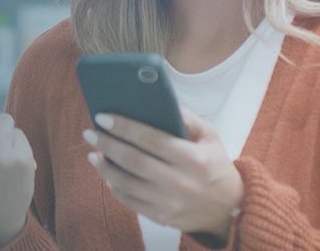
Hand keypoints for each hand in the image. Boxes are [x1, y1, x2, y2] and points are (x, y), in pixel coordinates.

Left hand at [83, 107, 242, 241]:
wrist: (229, 208)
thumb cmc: (215, 166)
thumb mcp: (210, 136)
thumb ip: (188, 118)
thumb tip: (160, 103)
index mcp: (193, 158)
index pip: (151, 139)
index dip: (124, 127)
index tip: (103, 117)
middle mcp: (180, 182)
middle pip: (133, 161)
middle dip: (107, 144)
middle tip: (90, 133)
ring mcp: (169, 202)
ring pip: (126, 183)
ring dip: (104, 166)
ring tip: (93, 153)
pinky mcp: (161, 217)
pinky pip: (129, 201)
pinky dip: (114, 187)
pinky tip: (107, 174)